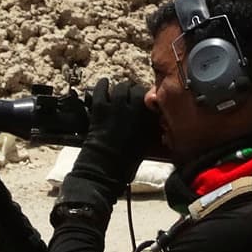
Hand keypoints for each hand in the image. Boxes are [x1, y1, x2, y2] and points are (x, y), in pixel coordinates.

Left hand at [58, 78, 156, 214]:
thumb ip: (150, 124)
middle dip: (132, 91)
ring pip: (119, 87)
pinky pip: (100, 89)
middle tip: (130, 98)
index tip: (142, 100)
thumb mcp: (146, 141)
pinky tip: (104, 84)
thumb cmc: (127, 159)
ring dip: (119, 89)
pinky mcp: (99, 108)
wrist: (105, 167)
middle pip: (134, 88)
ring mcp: (114, 106)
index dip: (144, 96)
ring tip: (118, 94)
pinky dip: (102, 85)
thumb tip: (152, 113)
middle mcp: (131, 107)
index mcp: (144, 115)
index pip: (148, 94)